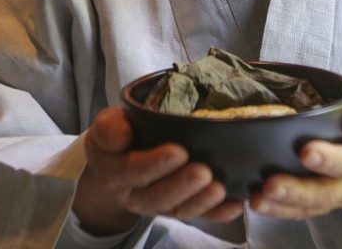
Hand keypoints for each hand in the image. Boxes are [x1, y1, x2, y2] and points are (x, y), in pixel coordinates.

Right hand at [71, 106, 243, 235]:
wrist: (118, 162)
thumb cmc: (118, 136)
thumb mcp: (106, 126)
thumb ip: (109, 129)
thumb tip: (123, 135)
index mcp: (114, 172)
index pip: (133, 170)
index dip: (155, 164)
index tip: (178, 152)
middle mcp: (135, 194)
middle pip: (157, 197)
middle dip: (182, 187)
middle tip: (203, 173)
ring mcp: (158, 204)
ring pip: (178, 211)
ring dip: (200, 202)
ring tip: (219, 190)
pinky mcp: (178, 208)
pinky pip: (198, 216)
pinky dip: (217, 214)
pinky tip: (235, 205)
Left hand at [249, 93, 341, 219]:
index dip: (330, 160)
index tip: (305, 152)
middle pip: (327, 193)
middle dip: (298, 190)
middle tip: (272, 185)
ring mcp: (333, 196)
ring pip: (309, 206)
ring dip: (283, 205)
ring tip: (259, 200)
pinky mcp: (316, 203)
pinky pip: (298, 211)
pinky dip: (277, 210)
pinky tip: (258, 204)